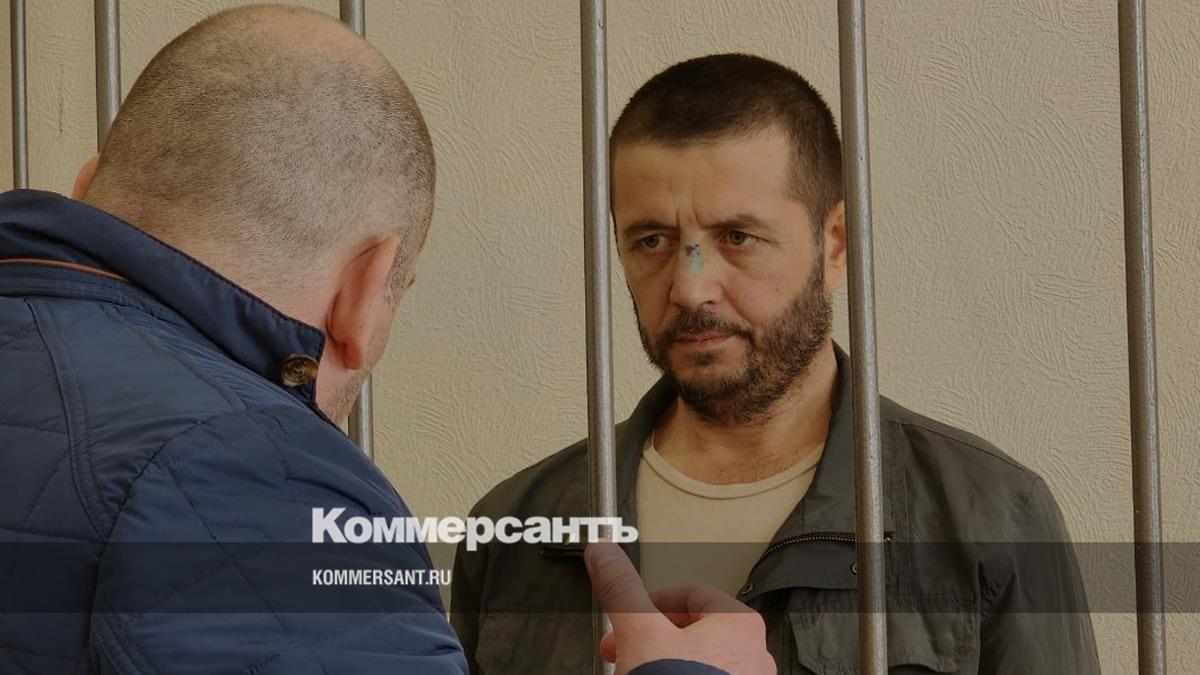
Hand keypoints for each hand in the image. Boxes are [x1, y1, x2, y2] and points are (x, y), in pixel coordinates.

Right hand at [585, 541, 775, 674]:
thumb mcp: (639, 634)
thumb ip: (621, 590)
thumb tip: (605, 552)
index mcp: (738, 625)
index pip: (693, 595)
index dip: (653, 603)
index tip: (632, 616)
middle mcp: (753, 656)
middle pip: (695, 631)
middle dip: (651, 639)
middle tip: (623, 651)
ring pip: (699, 664)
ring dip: (664, 665)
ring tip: (637, 674)